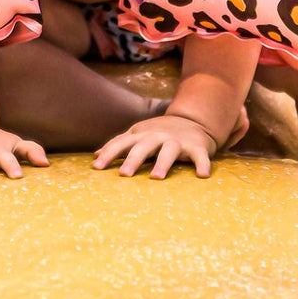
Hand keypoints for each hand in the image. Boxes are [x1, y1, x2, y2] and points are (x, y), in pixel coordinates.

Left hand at [93, 113, 222, 179]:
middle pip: (143, 146)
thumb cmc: (158, 134)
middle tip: (124, 174)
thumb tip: (95, 156)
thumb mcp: (137, 135)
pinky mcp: (197, 147)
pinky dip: (202, 164)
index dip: (109, 153)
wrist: (192, 121)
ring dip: (162, 163)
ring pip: (169, 150)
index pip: (122, 143)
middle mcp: (158, 136)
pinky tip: (202, 176)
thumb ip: (119, 144)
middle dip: (133, 159)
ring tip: (156, 177)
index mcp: (141, 135)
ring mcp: (177, 141)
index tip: (96, 167)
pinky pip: (199, 156)